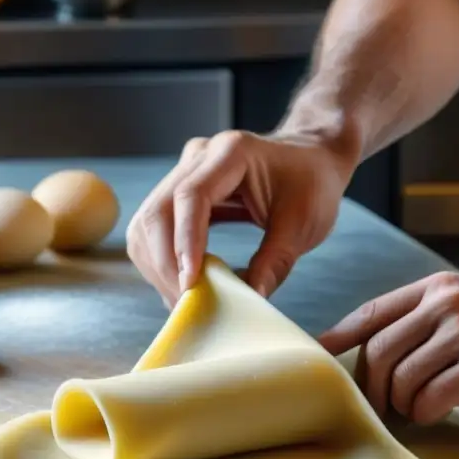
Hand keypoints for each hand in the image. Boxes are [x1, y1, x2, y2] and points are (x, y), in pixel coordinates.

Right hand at [126, 130, 355, 305]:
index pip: (191, 196)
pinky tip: (185, 285)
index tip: (191, 284)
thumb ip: (275, 261)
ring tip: (185, 300)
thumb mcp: (304, 224)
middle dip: (166, 264)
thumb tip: (250, 299)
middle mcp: (199, 157)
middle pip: (157, 211)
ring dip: (159, 267)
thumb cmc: (312, 184)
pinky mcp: (179, 193)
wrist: (310, 158)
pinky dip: (164, 261)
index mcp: (232, 153)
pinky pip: (156, 229)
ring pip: (147, 224)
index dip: (185, 243)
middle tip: (187, 304)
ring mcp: (184, 172)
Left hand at [319, 272, 458, 423]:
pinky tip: (442, 410)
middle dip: (375, 388)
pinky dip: (428, 413)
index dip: (338, 338)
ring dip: (405, 405)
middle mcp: (445, 304)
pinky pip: (433, 399)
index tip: (317, 355)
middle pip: (379, 353)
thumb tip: (372, 352)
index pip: (371, 313)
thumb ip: (420, 319)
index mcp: (433, 289)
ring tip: (423, 407)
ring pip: (403, 380)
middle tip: (386, 406)